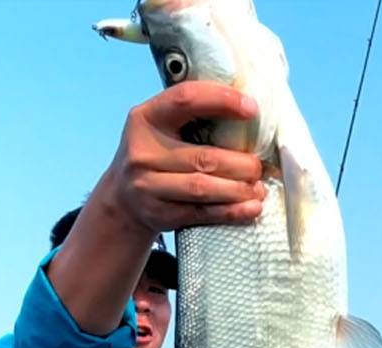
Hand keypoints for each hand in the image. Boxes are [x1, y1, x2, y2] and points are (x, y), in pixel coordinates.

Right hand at [102, 81, 266, 233]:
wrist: (122, 199)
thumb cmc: (155, 155)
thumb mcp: (161, 127)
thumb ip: (193, 115)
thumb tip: (249, 112)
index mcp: (145, 118)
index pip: (186, 99)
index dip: (222, 100)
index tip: (252, 109)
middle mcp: (142, 152)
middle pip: (203, 156)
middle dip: (241, 163)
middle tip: (259, 166)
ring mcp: (147, 186)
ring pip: (203, 188)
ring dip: (239, 189)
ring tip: (258, 187)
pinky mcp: (158, 214)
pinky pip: (201, 213)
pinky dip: (231, 211)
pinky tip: (251, 208)